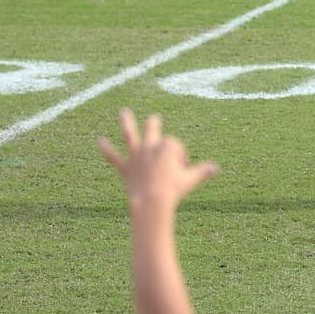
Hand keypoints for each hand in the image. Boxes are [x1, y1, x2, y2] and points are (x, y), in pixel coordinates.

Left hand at [98, 109, 218, 207]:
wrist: (152, 201)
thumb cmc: (174, 190)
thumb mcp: (191, 179)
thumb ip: (202, 171)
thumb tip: (215, 168)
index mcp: (168, 147)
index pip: (175, 147)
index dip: (180, 158)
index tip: (182, 171)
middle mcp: (151, 147)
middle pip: (154, 131)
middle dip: (154, 124)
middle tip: (155, 118)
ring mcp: (137, 156)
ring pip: (131, 135)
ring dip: (126, 122)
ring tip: (123, 112)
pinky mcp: (126, 167)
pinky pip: (114, 157)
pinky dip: (106, 149)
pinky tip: (99, 141)